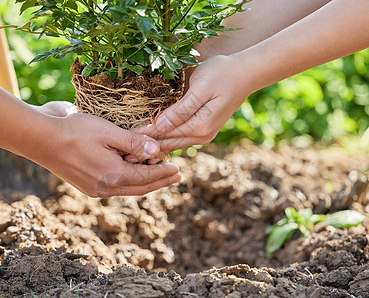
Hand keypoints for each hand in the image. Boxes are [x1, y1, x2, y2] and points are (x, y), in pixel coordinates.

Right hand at [31, 111, 180, 197]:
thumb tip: (155, 151)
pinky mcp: (86, 185)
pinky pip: (114, 186)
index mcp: (112, 176)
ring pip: (127, 188)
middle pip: (139, 188)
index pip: (146, 178)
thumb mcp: (108, 132)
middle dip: (159, 181)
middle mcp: (105, 188)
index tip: (178, 169)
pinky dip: (128, 180)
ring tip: (159, 174)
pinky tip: (133, 173)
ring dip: (144, 181)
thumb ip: (133, 143)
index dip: (163, 173)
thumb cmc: (74, 131)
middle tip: (176, 176)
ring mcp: (94, 189)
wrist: (40, 139)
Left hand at [128, 55, 249, 163]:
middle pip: (167, 144)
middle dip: (145, 148)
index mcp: (199, 127)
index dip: (143, 136)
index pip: (164, 134)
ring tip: (132, 153)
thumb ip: (181, 110)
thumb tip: (160, 126)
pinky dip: (164, 141)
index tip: (123, 140)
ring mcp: (203, 135)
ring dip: (153, 147)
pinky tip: (151, 145)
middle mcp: (201, 136)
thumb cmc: (223, 74)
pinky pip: (179, 139)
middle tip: (122, 153)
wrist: (246, 73)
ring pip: (172, 144)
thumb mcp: (200, 88)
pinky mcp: (203, 129)